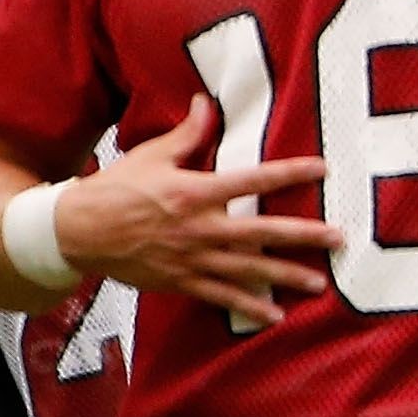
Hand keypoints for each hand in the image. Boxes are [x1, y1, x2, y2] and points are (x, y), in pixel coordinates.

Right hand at [52, 95, 339, 326]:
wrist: (78, 231)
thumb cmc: (116, 188)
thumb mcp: (151, 155)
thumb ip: (187, 133)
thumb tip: (206, 102)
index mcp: (195, 191)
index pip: (253, 179)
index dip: (290, 173)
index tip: (322, 169)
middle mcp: (200, 227)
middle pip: (263, 231)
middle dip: (304, 236)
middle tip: (339, 239)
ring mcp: (193, 258)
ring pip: (250, 269)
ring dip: (287, 276)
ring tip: (320, 283)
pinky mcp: (182, 281)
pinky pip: (222, 297)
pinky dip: (249, 307)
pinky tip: (276, 315)